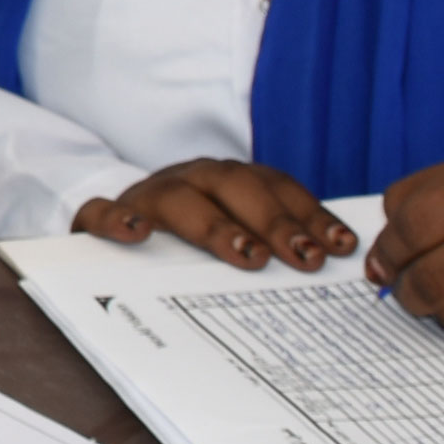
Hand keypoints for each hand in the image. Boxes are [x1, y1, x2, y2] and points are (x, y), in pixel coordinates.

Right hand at [78, 160, 356, 271]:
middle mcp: (191, 179)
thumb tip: (333, 264)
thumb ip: (272, 244)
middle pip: (235, 188)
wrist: (117, 227)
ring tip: (247, 256)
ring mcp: (147, 196)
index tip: (341, 245)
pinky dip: (117, 219)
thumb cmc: (189, 241)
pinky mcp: (103, 218)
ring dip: (215, 225)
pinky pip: (103, 211)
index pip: (276, 188)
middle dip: (275, 222)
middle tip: (306, 258)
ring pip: (179, 199)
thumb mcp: (234, 235)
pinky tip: (138, 235)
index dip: (310, 213)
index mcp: (227, 181)